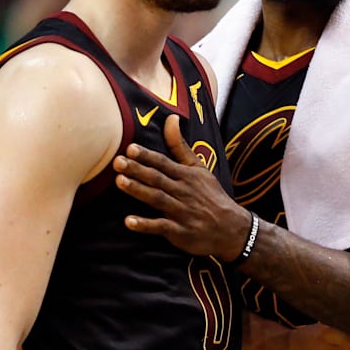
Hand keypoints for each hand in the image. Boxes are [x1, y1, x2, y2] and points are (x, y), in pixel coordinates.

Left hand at [114, 115, 251, 261]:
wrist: (232, 228)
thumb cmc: (210, 195)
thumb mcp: (199, 168)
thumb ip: (180, 146)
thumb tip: (171, 118)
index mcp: (186, 175)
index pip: (163, 163)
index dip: (147, 156)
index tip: (130, 148)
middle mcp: (183, 191)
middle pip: (157, 179)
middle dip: (137, 170)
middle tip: (117, 162)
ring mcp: (182, 212)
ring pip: (157, 199)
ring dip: (138, 191)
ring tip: (119, 182)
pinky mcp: (180, 232)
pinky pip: (161, 227)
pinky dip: (146, 225)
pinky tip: (129, 221)